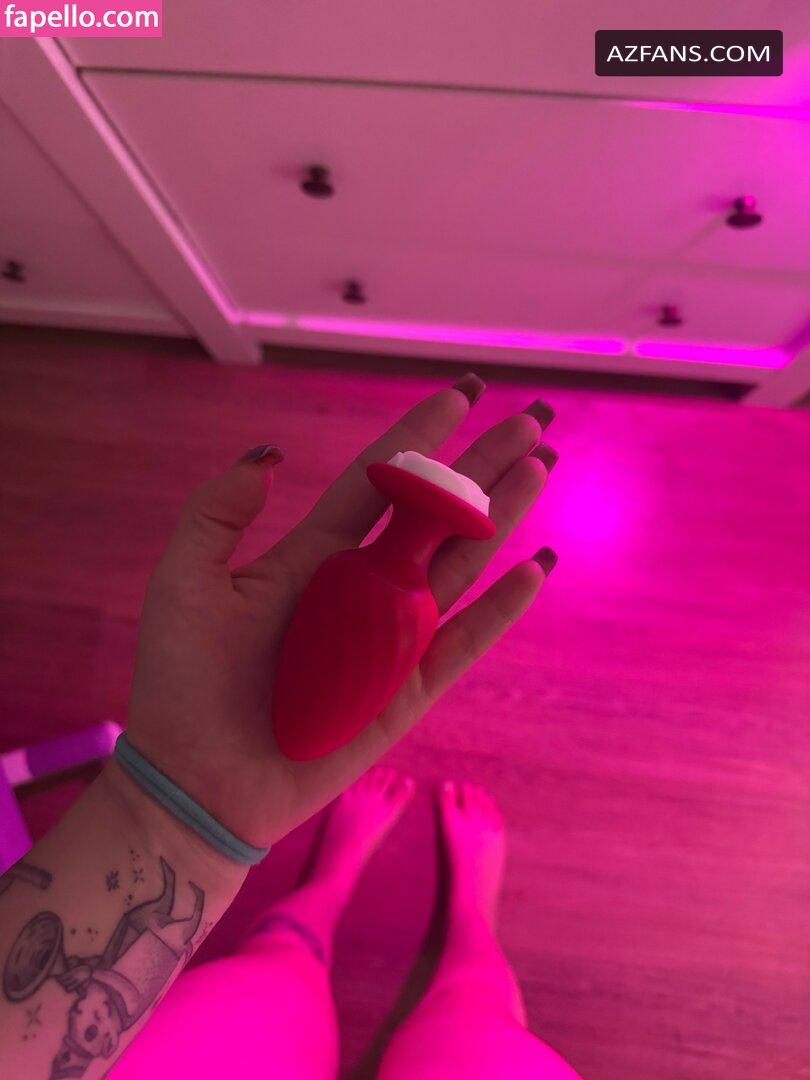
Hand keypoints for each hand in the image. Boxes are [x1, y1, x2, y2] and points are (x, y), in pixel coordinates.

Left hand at [125, 377, 555, 845]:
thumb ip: (217, 510)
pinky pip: (464, 641)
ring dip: (504, 515)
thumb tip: (269, 451)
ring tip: (540, 466)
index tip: (463, 391)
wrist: (195, 779)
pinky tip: (536, 564)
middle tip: (531, 419)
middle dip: (483, 463)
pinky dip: (502, 607)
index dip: (421, 434)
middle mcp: (362, 585)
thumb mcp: (184, 580)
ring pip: (461, 562)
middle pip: (436, 511)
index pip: (380, 478)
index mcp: (314, 554)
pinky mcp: (408, 689)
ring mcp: (391, 636)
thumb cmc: (182, 681)